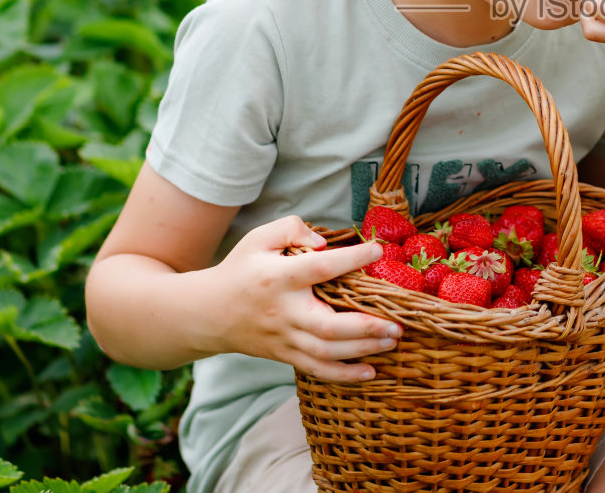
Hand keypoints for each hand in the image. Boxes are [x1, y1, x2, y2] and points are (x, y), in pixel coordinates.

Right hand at [207, 215, 400, 381]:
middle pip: (328, 326)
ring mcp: (285, 339)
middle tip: (397, 321)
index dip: (350, 260)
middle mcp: (283, 312)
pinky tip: (370, 372)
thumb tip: (324, 242)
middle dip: (366, 326)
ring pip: (327, 352)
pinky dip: (344, 375)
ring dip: (363, 349)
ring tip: (392, 340)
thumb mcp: (257, 239)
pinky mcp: (285, 356)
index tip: (377, 251)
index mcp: (278, 278)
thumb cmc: (240, 270)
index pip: (319, 268)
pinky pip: (317, 370)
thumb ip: (290, 228)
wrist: (208, 313)